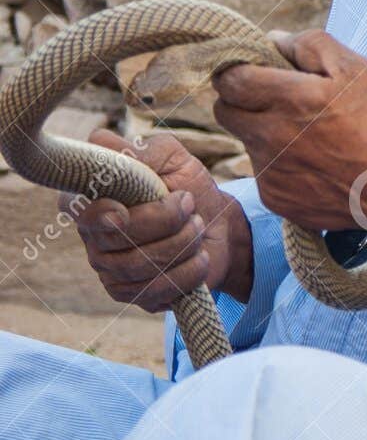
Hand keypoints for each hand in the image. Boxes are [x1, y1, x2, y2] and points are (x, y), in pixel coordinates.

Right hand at [63, 130, 252, 309]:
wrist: (217, 225)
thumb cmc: (186, 185)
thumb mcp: (169, 156)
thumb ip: (138, 152)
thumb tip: (103, 146)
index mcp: (92, 195)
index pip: (75, 207)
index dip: (97, 213)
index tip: (124, 212)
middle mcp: (92, 234)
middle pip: (116, 238)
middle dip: (164, 220)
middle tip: (189, 205)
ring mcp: (107, 267)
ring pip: (137, 265)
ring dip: (181, 243)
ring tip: (198, 226)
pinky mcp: (129, 293)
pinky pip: (153, 291)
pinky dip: (186, 272)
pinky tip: (199, 257)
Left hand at [212, 31, 366, 234]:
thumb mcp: (356, 69)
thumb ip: (310, 45)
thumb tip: (273, 40)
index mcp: (287, 99)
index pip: (229, 79)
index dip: (236, 70)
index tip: (254, 70)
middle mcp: (269, 136)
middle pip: (224, 111)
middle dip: (242, 100)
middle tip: (275, 100)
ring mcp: (269, 170)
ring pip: (246, 141)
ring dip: (264, 132)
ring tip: (308, 137)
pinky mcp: (274, 197)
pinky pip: (263, 171)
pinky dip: (280, 164)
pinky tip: (315, 164)